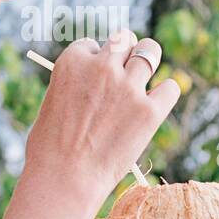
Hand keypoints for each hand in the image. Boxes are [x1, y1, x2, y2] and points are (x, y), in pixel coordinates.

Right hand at [24, 30, 180, 208]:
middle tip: (125, 70)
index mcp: (72, 61)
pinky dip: (165, 93)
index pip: (91, 44)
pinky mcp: (149, 111)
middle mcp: (102, 67)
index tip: (95, 77)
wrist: (64, 179)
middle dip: (125, 50)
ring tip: (142, 82)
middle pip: (124, 39)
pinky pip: (170, 88)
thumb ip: (74, 86)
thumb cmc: (49, 150)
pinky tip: (156, 105)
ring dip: (148, 62)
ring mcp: (128, 88)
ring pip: (150, 51)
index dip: (94, 60)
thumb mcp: (52, 104)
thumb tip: (90, 87)